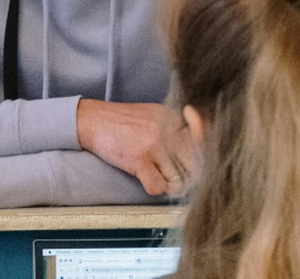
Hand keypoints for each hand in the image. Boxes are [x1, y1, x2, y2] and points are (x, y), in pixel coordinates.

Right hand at [76, 100, 197, 197]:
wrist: (94, 119)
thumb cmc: (126, 120)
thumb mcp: (157, 113)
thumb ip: (180, 124)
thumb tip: (205, 138)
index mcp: (174, 118)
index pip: (204, 143)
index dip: (204, 157)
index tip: (197, 162)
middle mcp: (168, 131)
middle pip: (197, 165)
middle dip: (191, 176)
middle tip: (179, 176)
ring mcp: (154, 146)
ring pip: (179, 180)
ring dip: (170, 184)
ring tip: (159, 174)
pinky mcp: (139, 160)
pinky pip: (159, 187)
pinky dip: (155, 187)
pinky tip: (148, 178)